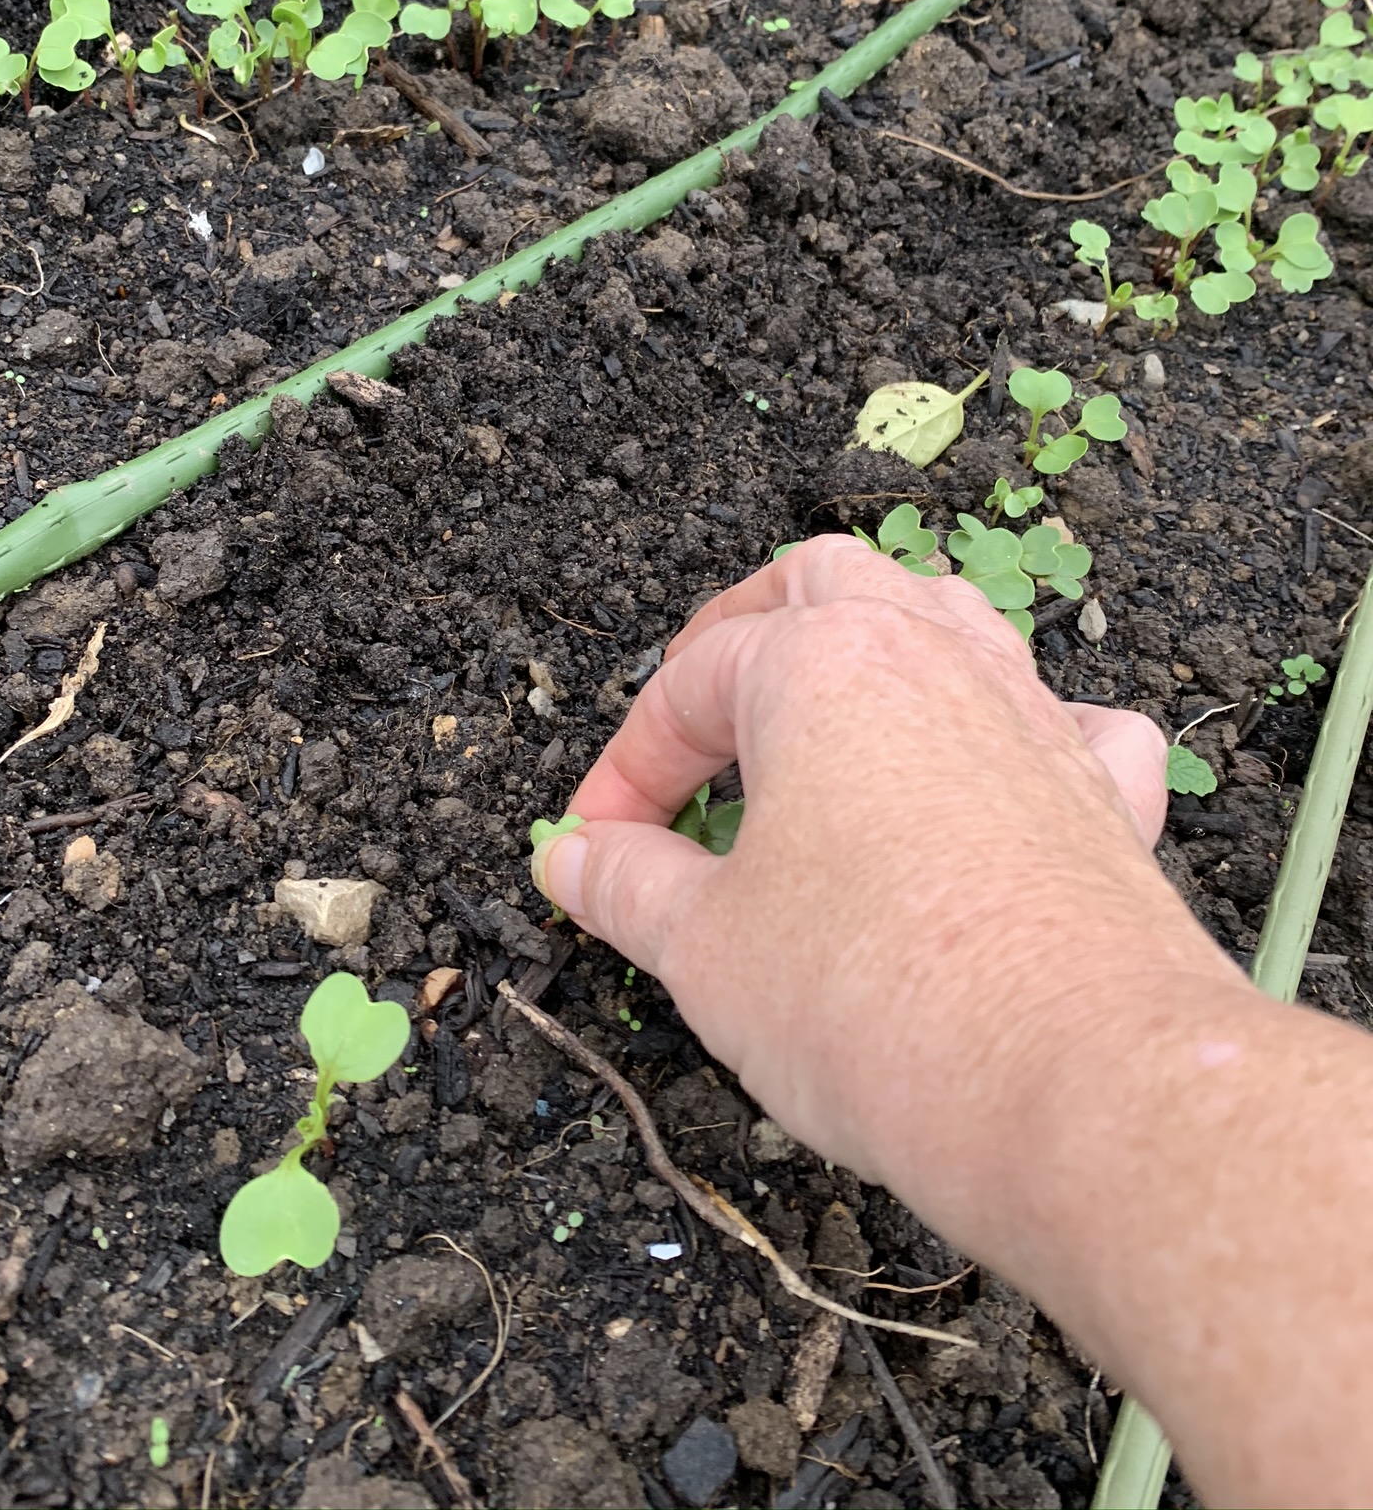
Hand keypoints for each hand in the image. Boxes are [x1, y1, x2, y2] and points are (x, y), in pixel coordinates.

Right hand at [534, 536, 1234, 1247]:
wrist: (1083, 1090)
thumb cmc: (879, 1002)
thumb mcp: (706, 948)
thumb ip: (626, 886)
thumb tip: (572, 860)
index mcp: (822, 666)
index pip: (690, 683)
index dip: (625, 767)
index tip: (593, 845)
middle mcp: (933, 657)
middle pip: (826, 584)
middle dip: (746, 632)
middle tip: (699, 716)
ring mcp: (1031, 716)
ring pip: (945, 621)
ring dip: (873, 655)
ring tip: (823, 724)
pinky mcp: (1102, 793)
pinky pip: (1064, 720)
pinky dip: (1014, 732)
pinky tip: (987, 780)